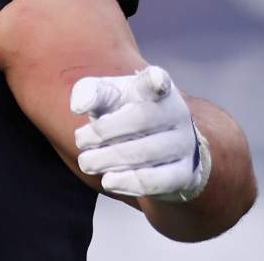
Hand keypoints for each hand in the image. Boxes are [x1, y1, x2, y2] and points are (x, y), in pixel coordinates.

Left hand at [70, 66, 209, 201]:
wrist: (153, 146)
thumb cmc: (123, 112)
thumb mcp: (105, 96)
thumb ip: (88, 92)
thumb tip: (78, 106)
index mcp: (156, 87)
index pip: (158, 80)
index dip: (157, 80)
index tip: (156, 80)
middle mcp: (176, 112)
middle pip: (141, 119)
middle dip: (103, 133)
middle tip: (80, 140)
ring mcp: (184, 143)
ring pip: (146, 153)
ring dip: (108, 159)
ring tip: (87, 163)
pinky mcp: (184, 173)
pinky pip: (157, 180)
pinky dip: (128, 183)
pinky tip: (108, 181)